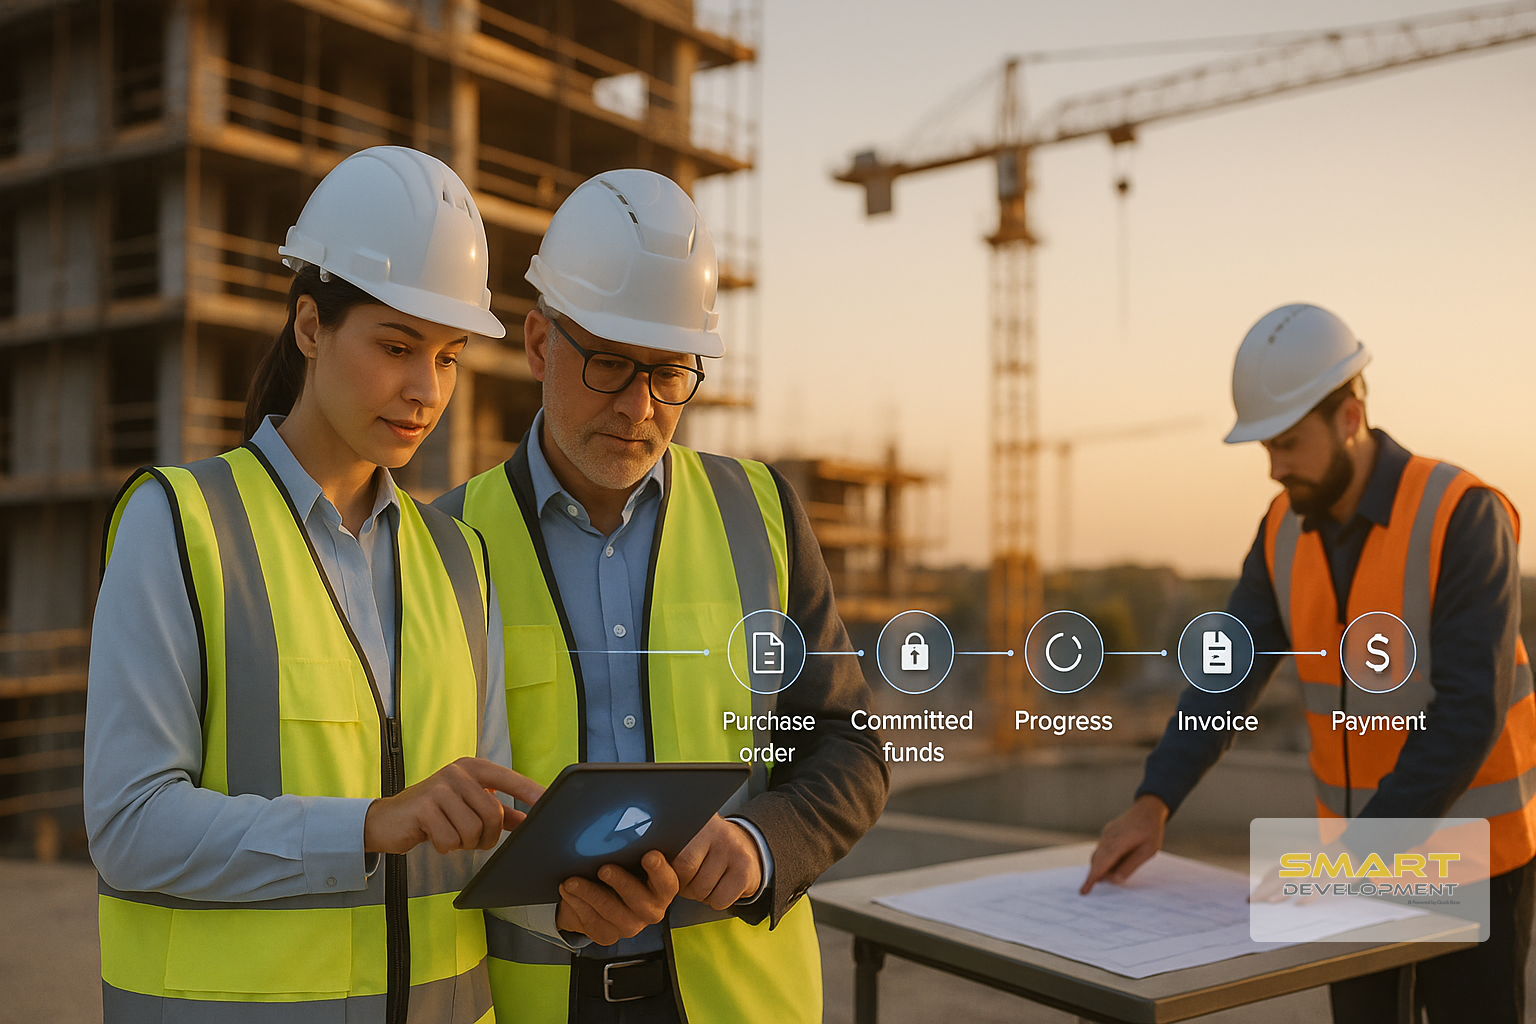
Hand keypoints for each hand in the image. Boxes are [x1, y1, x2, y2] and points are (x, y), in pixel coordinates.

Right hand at [364, 757, 544, 854]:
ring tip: (451, 835)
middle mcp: (458, 772)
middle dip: (487, 837)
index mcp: (473, 768)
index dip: (531, 792)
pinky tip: (434, 837)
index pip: (510, 779)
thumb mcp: (468, 807)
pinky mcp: (423, 807)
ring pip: (473, 829)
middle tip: (473, 840)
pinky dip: (446, 847)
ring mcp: (440, 787)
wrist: (387, 820)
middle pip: (494, 814)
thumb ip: (499, 813)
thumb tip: (528, 820)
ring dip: (465, 843)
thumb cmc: (434, 814)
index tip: (550, 803)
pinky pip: (450, 839)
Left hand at [556, 850, 679, 945]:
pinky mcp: (608, 934)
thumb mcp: (633, 855)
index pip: (668, 881)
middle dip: (620, 883)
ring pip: (611, 913)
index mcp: (663, 888)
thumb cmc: (623, 867)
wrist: (602, 893)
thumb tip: (633, 819)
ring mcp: (630, 925)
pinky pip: (593, 923)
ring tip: (573, 881)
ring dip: (590, 895)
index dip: (660, 870)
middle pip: (639, 900)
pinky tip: (568, 892)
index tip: (649, 855)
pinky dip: (578, 906)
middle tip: (604, 869)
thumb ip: (637, 844)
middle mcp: (651, 909)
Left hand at [671, 815, 762, 909]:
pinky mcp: (746, 871)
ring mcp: (735, 851)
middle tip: (690, 879)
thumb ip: (670, 845)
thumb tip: (648, 860)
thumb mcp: (691, 838)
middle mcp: (719, 833)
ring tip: (706, 880)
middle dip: (684, 885)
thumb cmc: (709, 847)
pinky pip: (720, 901)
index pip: (677, 858)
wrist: (749, 847)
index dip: (671, 872)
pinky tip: (720, 886)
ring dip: (699, 894)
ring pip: (702, 891)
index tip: (674, 871)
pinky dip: (716, 901)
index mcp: (698, 823)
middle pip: (688, 875)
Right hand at [1080, 794, 1167, 894]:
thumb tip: (1116, 880)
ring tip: (1110, 876)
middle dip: (1095, 876)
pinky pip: (1102, 848)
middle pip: (1096, 861)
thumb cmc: (1151, 831)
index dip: (1092, 879)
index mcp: (1118, 843)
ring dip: (1100, 867)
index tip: (1084, 891)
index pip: (1101, 865)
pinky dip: (1103, 859)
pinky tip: (1114, 863)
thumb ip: (1130, 866)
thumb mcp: (1147, 852)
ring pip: (1098, 855)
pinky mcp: (1108, 832)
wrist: (1147, 809)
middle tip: (1098, 887)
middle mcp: (1108, 838)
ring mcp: (1106, 834)